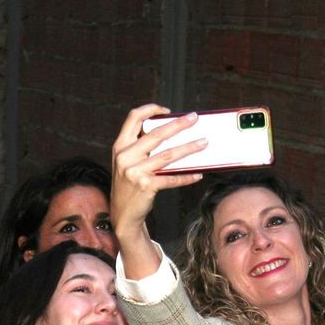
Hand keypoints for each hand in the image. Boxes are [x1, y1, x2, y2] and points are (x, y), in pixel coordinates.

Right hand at [110, 104, 205, 276]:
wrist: (123, 214)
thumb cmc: (128, 186)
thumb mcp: (126, 163)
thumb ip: (139, 148)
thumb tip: (168, 133)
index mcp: (120, 146)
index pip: (133, 118)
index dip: (150, 109)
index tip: (167, 111)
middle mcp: (126, 157)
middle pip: (156, 134)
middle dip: (178, 124)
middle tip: (194, 118)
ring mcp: (135, 172)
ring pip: (168, 155)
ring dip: (189, 148)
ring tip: (203, 143)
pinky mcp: (146, 186)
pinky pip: (172, 178)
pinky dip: (186, 176)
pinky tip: (197, 174)